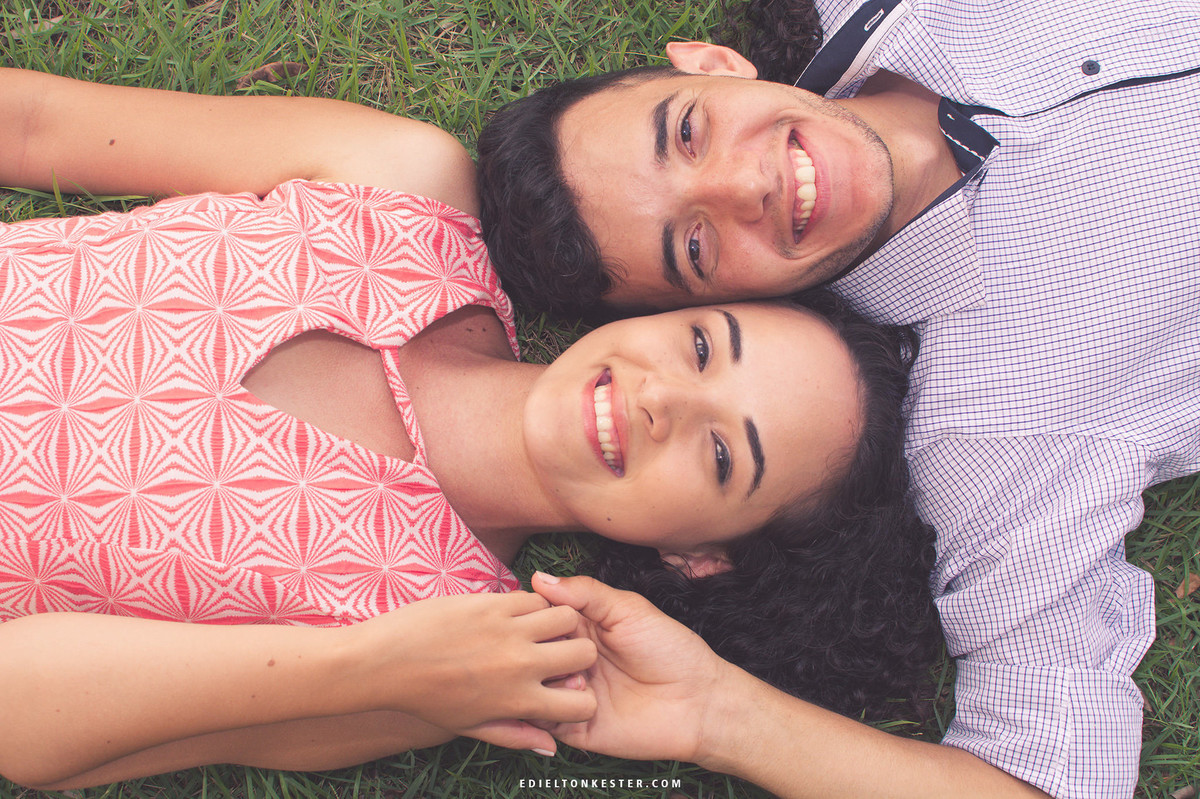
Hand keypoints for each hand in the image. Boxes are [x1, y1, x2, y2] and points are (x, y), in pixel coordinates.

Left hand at [343, 591, 596, 751]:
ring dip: (558, 623)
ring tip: (538, 630)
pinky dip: (532, 605)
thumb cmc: (423, 697)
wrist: (383, 661)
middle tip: (555, 652)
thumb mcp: (469, 726)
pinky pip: (535, 597)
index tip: (564, 687)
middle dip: (577, 653)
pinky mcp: (494, 603)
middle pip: (584, 652)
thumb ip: (515, 735)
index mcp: (518, 702)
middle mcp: (521, 665)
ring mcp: (509, 630)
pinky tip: (514, 615)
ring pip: (566, 617)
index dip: (580, 696)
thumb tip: (551, 748)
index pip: (583, 703)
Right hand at [530, 573, 726, 762]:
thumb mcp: (628, 610)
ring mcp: (568, 694)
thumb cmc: (670, 650)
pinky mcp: (573, 726)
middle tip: (552, 643)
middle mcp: (568, 660)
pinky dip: (550, 706)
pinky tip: (581, 693)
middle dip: (532, 646)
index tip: (528, 610)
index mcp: (579, 628)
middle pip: (528, 652)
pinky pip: (543, 719)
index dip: (529, 613)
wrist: (698, 701)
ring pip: (529, 686)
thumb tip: (539, 577)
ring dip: (544, 677)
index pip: (538, 618)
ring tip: (578, 674)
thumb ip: (586, 592)